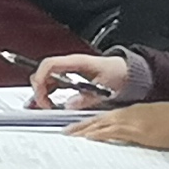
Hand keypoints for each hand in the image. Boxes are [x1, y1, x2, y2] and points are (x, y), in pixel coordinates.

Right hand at [26, 50, 143, 109]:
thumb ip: (87, 97)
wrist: (128, 72)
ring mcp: (69, 71)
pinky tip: (49, 104)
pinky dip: (49, 93)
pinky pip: (54, 84)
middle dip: (39, 89)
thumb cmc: (118, 73)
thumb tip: (69, 105)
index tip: (43, 97)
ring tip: (44, 107)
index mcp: (76, 62)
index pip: (49, 65)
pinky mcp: (71, 78)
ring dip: (42, 92)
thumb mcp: (105, 88)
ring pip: (47, 79)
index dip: (41, 80)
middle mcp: (70, 65)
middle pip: (44, 72)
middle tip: (44, 105)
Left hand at [71, 102, 168, 149]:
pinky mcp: (137, 132)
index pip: (105, 117)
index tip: (78, 129)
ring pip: (101, 126)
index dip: (90, 123)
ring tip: (70, 137)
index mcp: (133, 111)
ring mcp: (132, 122)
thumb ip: (140, 126)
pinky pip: (112, 133)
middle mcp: (128, 114)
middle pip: (98, 120)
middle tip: (66, 133)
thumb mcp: (155, 120)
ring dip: (84, 132)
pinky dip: (98, 136)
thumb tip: (131, 136)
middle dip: (81, 127)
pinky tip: (88, 140)